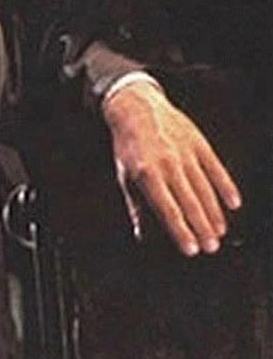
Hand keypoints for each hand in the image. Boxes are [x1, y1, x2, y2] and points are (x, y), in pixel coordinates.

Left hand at [102, 79, 241, 255]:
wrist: (137, 108)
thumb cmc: (128, 148)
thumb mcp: (125, 177)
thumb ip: (137, 207)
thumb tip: (143, 236)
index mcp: (146, 175)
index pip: (167, 209)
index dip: (180, 231)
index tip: (191, 250)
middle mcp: (168, 164)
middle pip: (189, 202)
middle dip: (201, 227)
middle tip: (211, 248)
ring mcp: (185, 153)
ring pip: (204, 188)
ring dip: (214, 213)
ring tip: (220, 233)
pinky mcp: (199, 143)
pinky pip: (216, 168)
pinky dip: (226, 186)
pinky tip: (233, 204)